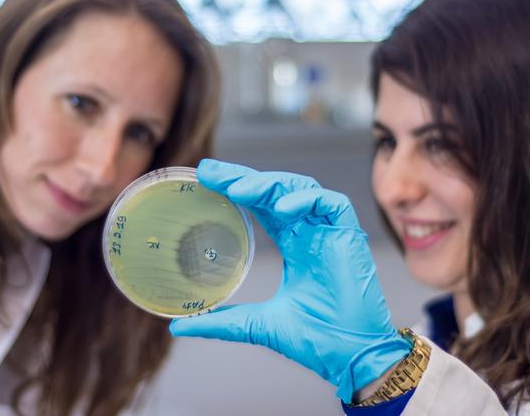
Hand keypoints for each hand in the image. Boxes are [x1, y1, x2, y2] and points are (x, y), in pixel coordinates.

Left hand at [169, 159, 410, 402]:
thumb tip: (178, 327)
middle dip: (243, 177)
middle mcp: (311, 232)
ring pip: (301, 187)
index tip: (205, 179)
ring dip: (269, 184)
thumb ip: (222, 321)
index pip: (262, 205)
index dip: (237, 188)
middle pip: (276, 190)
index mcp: (295, 244)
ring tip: (238, 190)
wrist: (351, 357)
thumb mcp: (257, 324)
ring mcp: (330, 231)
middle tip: (210, 171)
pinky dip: (305, 200)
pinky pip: (331, 203)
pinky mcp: (350, 235)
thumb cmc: (315, 339)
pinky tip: (280, 208)